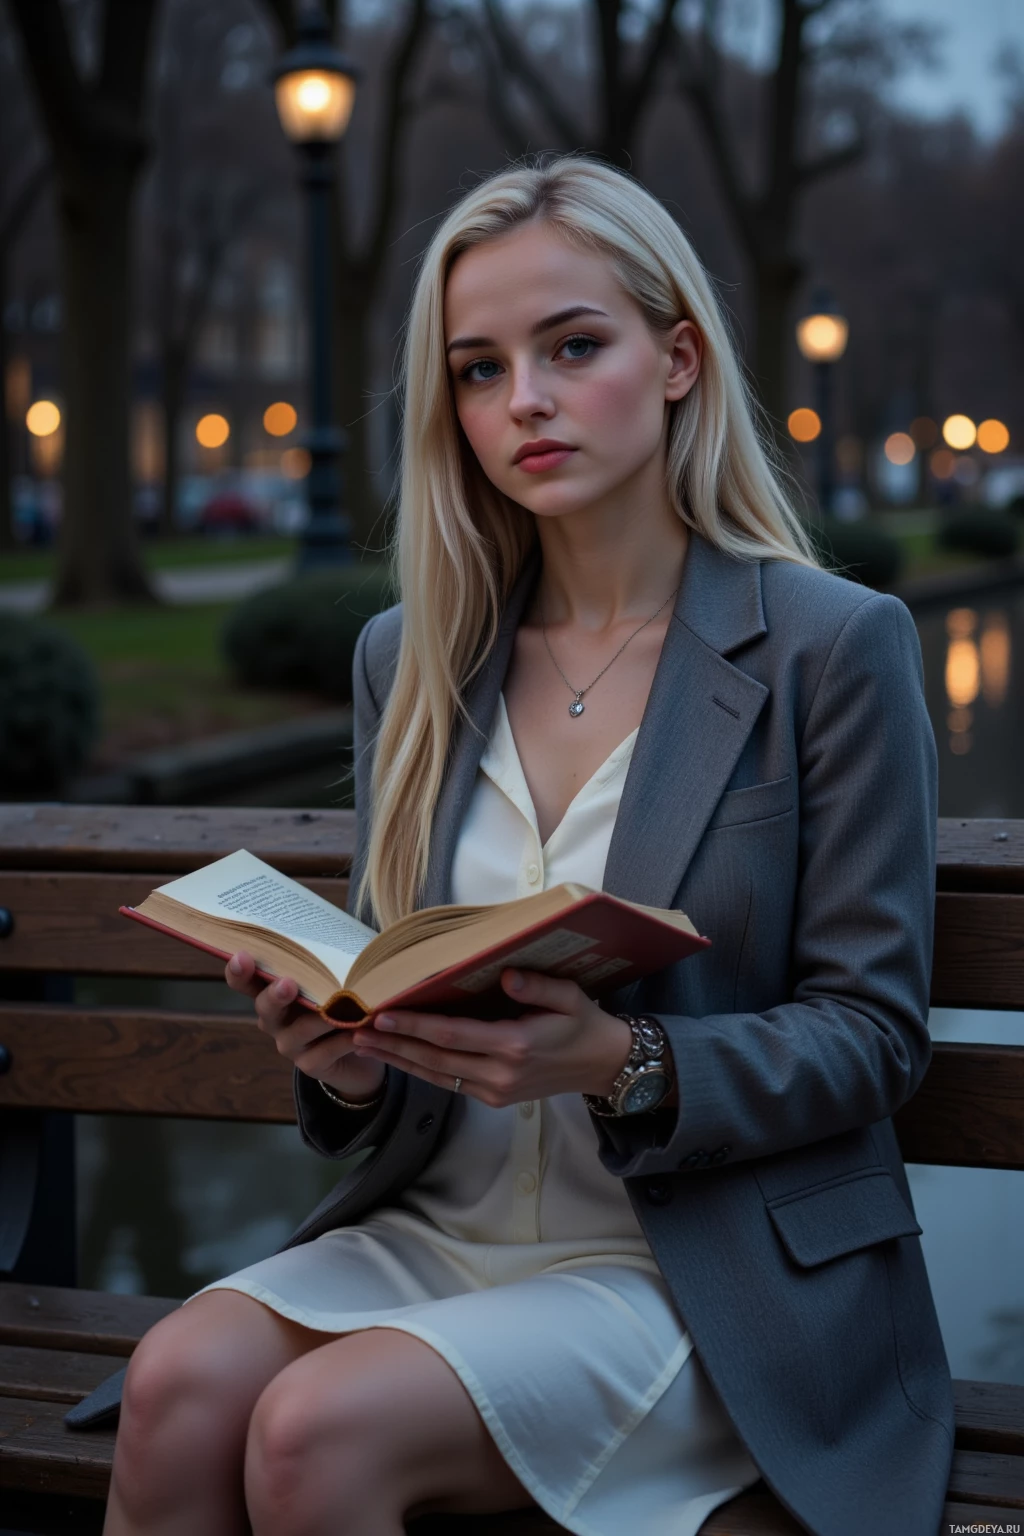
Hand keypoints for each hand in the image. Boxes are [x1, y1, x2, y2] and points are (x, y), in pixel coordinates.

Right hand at [225, 951, 386, 1103]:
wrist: (358, 1052)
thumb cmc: (342, 1005)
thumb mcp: (332, 982)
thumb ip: (327, 967)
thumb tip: (338, 938)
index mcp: (272, 993)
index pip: (246, 981)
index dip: (239, 971)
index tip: (242, 956)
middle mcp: (275, 1020)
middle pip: (265, 1007)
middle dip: (275, 995)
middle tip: (288, 984)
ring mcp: (289, 1044)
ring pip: (300, 1030)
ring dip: (321, 1017)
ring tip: (343, 1006)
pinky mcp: (309, 1065)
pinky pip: (325, 1051)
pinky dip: (343, 1040)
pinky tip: (358, 1033)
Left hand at [349, 968, 633, 1106]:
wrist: (603, 1066)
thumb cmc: (584, 1024)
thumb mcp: (570, 997)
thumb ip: (538, 987)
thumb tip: (506, 976)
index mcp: (514, 1047)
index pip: (452, 1035)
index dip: (415, 1026)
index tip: (383, 1015)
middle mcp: (500, 1074)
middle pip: (434, 1060)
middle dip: (394, 1045)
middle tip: (356, 1032)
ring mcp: (496, 1091)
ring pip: (436, 1076)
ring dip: (399, 1059)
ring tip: (365, 1045)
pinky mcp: (494, 1098)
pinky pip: (449, 1083)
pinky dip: (421, 1069)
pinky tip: (400, 1056)